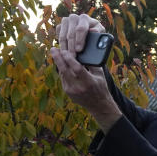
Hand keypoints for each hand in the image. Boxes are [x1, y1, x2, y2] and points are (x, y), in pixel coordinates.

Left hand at [50, 15, 119, 130]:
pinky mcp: (68, 93)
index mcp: (89, 82)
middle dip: (59, 58)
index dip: (67, 57)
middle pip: (65, 70)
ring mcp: (72, 92)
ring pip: (61, 74)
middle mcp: (78, 88)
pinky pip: (62, 78)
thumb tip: (84, 51)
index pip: (75, 67)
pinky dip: (61, 69)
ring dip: (58, 62)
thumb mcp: (100, 76)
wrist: (101, 108)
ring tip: (54, 51)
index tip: (62, 48)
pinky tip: (58, 61)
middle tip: (54, 47)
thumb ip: (91, 64)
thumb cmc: (103, 89)